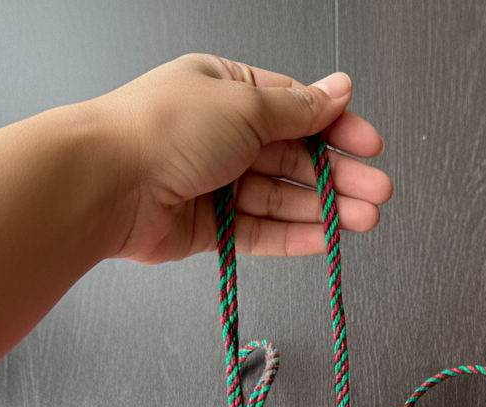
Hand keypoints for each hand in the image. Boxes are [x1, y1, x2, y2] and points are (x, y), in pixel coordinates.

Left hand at [95, 54, 393, 262]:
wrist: (108, 183)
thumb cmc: (164, 129)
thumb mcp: (245, 105)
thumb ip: (298, 109)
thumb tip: (338, 89)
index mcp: (229, 90)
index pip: (296, 109)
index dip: (337, 129)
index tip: (370, 146)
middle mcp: (223, 135)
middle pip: (295, 158)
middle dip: (339, 176)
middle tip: (377, 193)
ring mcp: (217, 183)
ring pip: (283, 198)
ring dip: (325, 209)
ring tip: (364, 221)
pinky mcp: (211, 228)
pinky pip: (261, 232)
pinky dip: (294, 236)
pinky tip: (326, 239)